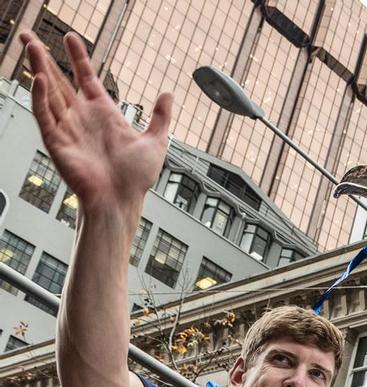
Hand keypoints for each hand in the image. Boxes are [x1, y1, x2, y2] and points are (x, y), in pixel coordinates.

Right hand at [19, 31, 171, 216]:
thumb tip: (168, 94)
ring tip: (30, 46)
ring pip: (48, 92)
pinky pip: (45, 115)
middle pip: (59, 80)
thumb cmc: (136, 179)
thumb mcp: (156, 141)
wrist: (122, 201)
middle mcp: (82, 118)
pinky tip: (39, 79)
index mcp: (103, 114)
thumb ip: (161, 117)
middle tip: (28, 35)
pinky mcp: (57, 142)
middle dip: (43, 57)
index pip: (86, 78)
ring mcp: (68, 128)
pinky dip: (41, 97)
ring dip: (38, 69)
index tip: (70, 37)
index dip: (78, 58)